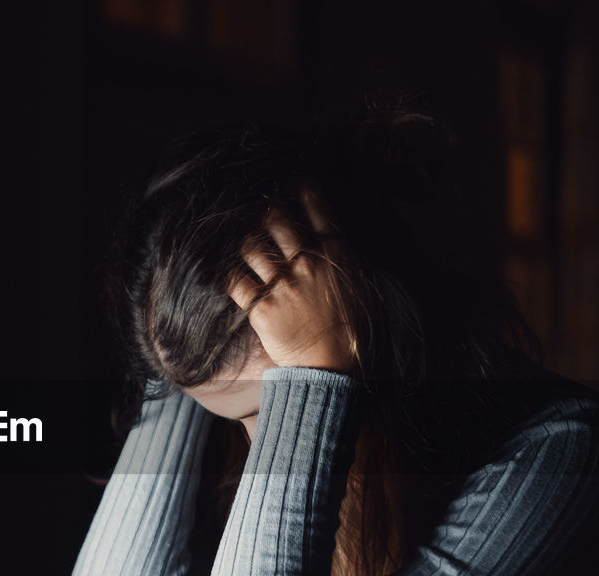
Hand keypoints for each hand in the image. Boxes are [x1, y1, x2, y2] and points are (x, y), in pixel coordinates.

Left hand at [226, 196, 354, 373]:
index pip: (318, 210)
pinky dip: (233, 276)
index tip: (295, 183)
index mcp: (337, 255)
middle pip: (276, 220)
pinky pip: (237, 281)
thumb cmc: (356, 333)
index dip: (303, 191)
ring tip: (248, 245)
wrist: (334, 369)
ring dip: (247, 243)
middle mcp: (307, 263)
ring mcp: (282, 284)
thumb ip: (351, 262)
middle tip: (264, 212)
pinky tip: (235, 276)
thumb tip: (343, 244)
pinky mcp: (262, 307)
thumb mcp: (366, 288)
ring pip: (252, 246)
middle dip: (268, 212)